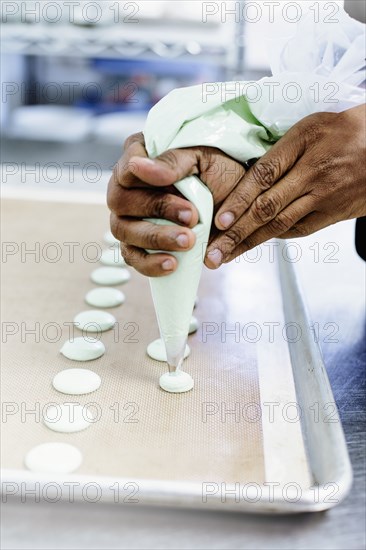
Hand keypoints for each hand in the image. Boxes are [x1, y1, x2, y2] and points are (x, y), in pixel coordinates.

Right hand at [107, 132, 244, 275]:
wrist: (236, 203)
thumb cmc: (216, 171)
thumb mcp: (202, 157)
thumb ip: (173, 161)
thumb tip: (139, 166)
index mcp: (139, 156)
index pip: (126, 165)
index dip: (142, 176)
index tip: (171, 183)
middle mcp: (126, 187)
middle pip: (121, 201)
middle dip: (156, 210)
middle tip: (192, 217)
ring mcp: (128, 217)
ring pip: (124, 231)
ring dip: (155, 238)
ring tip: (187, 242)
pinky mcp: (137, 244)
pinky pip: (132, 257)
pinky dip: (150, 264)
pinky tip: (172, 264)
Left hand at [205, 104, 365, 267]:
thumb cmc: (343, 130)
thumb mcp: (310, 126)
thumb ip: (280, 150)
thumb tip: (244, 177)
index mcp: (303, 141)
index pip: (263, 175)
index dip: (239, 200)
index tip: (219, 220)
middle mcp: (313, 171)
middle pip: (267, 207)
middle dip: (236, 233)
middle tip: (211, 252)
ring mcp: (325, 195)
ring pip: (280, 224)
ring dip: (249, 242)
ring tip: (225, 256)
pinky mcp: (334, 212)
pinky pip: (299, 229)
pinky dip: (274, 236)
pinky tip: (253, 243)